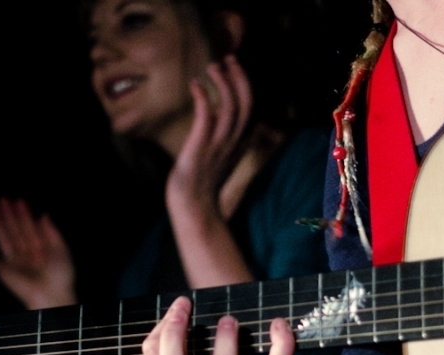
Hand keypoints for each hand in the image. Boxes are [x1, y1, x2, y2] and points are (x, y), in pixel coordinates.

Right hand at [0, 198, 75, 309]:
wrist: (53, 295)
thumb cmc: (61, 275)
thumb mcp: (61, 249)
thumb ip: (52, 232)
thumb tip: (44, 215)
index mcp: (41, 249)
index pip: (30, 227)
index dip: (24, 214)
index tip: (18, 201)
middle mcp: (27, 254)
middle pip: (15, 230)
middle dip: (8, 215)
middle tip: (2, 200)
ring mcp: (16, 263)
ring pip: (4, 240)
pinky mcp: (6, 274)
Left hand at [165, 54, 252, 219]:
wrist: (193, 206)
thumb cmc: (202, 183)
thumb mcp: (218, 156)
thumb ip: (221, 136)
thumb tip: (214, 115)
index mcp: (240, 143)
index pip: (250, 108)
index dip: (245, 85)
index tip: (234, 67)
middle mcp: (233, 142)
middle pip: (246, 103)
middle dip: (239, 77)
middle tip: (227, 59)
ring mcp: (218, 145)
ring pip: (230, 107)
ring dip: (222, 83)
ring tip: (211, 67)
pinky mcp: (200, 147)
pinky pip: (206, 117)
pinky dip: (203, 98)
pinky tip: (195, 85)